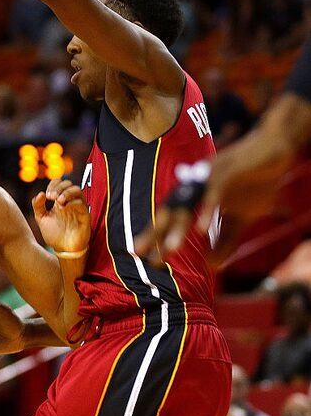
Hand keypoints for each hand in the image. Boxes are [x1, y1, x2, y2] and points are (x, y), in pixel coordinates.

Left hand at [33, 179, 89, 254]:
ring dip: (66, 192)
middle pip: (69, 183)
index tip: (47, 196)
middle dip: (59, 188)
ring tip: (58, 201)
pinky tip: (64, 207)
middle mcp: (69, 201)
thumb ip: (38, 206)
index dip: (53, 185)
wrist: (63, 249)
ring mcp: (78, 207)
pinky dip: (73, 202)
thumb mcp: (41, 219)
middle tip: (51, 197)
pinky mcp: (85, 215)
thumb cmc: (54, 234)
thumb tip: (40, 193)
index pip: (59, 183)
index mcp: (59, 200)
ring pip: (77, 190)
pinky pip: (82, 203)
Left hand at [135, 143, 289, 265]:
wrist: (276, 148)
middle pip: (171, 213)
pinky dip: (207, 210)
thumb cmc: (256, 182)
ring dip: (178, 228)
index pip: (170, 218)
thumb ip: (224, 241)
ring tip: (169, 250)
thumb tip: (211, 268)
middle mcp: (196, 185)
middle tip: (139, 255)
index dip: (154, 235)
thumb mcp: (241, 218)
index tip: (138, 255)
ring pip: (189, 204)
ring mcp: (209, 177)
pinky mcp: (228, 170)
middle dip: (155, 234)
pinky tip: (201, 230)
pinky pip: (215, 192)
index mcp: (196, 195)